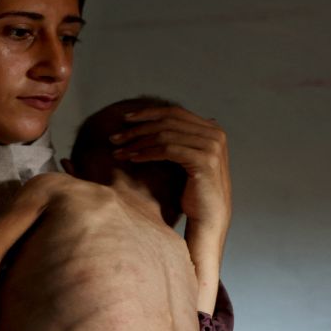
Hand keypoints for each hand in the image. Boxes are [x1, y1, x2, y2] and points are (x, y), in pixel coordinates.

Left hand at [110, 106, 231, 235]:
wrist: (209, 217)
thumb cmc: (193, 192)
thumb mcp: (186, 158)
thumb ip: (179, 139)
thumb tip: (154, 121)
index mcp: (212, 130)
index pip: (175, 112)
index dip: (148, 113)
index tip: (125, 119)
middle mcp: (215, 134)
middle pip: (168, 122)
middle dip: (138, 129)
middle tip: (115, 137)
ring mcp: (211, 146)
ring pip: (165, 135)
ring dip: (138, 142)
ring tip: (118, 151)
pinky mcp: (204, 161)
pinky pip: (168, 151)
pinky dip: (147, 153)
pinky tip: (132, 158)